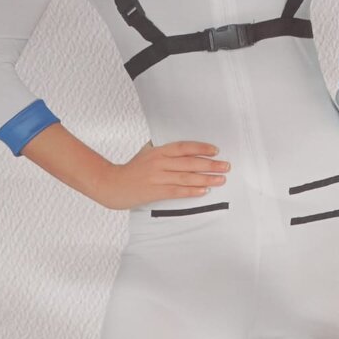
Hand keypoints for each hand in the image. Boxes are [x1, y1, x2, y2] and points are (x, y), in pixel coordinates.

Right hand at [98, 141, 229, 210]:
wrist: (113, 184)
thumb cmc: (131, 169)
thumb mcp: (146, 153)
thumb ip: (162, 149)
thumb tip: (182, 147)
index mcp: (158, 151)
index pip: (184, 147)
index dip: (201, 148)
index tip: (215, 150)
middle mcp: (159, 163)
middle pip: (189, 162)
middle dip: (210, 164)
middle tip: (225, 166)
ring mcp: (158, 177)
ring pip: (187, 177)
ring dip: (206, 178)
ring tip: (221, 179)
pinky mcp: (156, 191)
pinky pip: (178, 191)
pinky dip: (192, 191)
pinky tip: (204, 191)